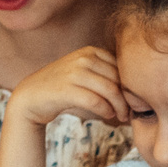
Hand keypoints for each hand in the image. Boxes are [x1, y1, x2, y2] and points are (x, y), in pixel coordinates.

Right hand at [7, 45, 127, 126]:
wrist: (31, 96)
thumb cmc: (63, 88)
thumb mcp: (84, 72)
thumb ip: (105, 73)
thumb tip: (136, 86)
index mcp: (91, 51)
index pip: (122, 68)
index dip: (131, 86)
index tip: (133, 101)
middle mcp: (83, 58)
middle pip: (119, 80)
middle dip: (127, 99)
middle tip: (129, 113)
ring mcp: (74, 72)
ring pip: (110, 90)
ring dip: (119, 107)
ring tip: (120, 116)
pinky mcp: (67, 89)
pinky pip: (96, 101)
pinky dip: (106, 110)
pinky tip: (107, 115)